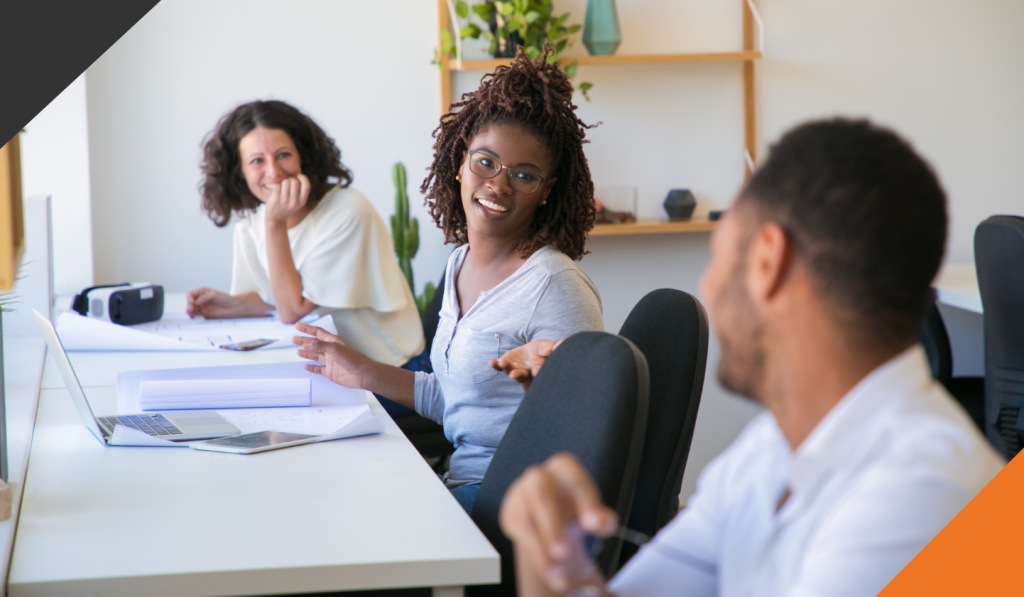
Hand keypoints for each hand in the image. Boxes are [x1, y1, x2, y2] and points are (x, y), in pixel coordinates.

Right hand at [187, 287, 241, 318]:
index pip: (191, 294)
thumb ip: (204, 298)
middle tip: (191, 309)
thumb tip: (194, 303)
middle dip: (189, 306)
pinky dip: (194, 317)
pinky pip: (196, 316)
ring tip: (191, 314)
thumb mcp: (214, 294)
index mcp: (202, 292)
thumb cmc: (226, 299)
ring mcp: (202, 307)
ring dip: (190, 312)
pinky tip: (195, 318)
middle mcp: (200, 300)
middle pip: (189, 303)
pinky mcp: (204, 315)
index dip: (189, 299)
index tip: (192, 303)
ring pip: (191, 310)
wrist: (234, 308)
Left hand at [264, 174, 309, 224]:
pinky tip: (277, 191)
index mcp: (302, 202)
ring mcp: (285, 201)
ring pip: (286, 182)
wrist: (276, 219)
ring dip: (283, 183)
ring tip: (283, 188)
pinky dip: (277, 186)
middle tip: (288, 184)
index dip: (303, 178)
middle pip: (295, 182)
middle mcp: (295, 202)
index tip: (298, 176)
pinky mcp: (276, 199)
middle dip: (291, 180)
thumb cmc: (287, 207)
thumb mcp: (298, 203)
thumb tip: (299, 177)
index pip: (306, 186)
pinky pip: (277, 185)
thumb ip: (300, 192)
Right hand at [293, 322, 372, 388]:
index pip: (318, 333)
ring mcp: (331, 361)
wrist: (362, 374)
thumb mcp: (336, 349)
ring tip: (298, 351)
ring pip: (316, 356)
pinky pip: (319, 369)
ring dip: (307, 353)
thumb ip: (321, 346)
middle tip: (293, 339)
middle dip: (304, 341)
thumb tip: (308, 344)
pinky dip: (312, 367)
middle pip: (314, 344)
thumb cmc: (353, 359)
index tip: (297, 326)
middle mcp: (331, 351)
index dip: (307, 329)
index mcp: (333, 342)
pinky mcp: (331, 372)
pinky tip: (306, 366)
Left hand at [490, 339, 562, 392]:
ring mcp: (514, 369)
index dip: (537, 372)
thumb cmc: (543, 351)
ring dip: (506, 368)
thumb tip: (561, 344)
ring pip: (510, 371)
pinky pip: (499, 366)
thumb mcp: (549, 347)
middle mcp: (526, 372)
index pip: (538, 371)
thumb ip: (554, 346)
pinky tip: (492, 362)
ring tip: (503, 363)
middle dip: (518, 375)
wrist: (531, 352)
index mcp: (538, 369)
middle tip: (514, 375)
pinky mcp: (506, 364)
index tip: (536, 372)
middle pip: (522, 375)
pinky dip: (495, 365)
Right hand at [500, 453, 617, 594]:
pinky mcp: (510, 514)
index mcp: (565, 469)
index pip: (577, 482)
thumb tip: (605, 522)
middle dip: (553, 526)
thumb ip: (600, 518)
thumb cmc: (572, 511)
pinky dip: (536, 557)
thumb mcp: (590, 512)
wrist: (548, 518)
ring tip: (558, 574)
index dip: (587, 503)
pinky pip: (520, 536)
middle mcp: (539, 476)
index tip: (596, 525)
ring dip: (542, 550)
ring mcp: (520, 494)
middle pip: (542, 495)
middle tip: (563, 553)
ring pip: (526, 520)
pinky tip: (549, 571)